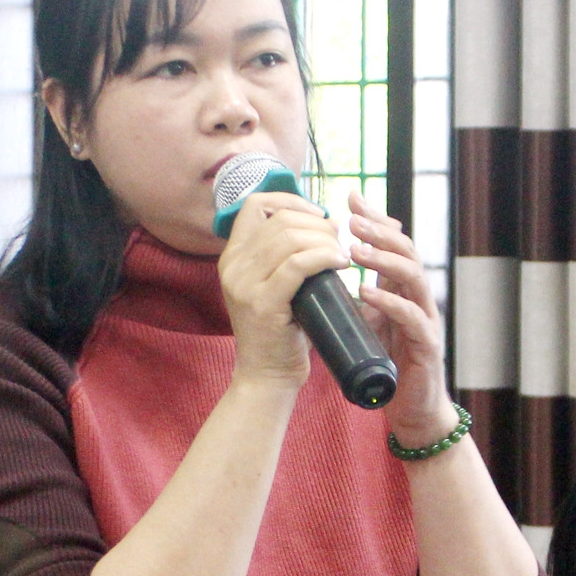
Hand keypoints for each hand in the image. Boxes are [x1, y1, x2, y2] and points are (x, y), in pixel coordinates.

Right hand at [218, 189, 345, 386]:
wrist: (267, 375)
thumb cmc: (281, 330)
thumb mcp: (275, 284)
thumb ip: (285, 254)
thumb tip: (327, 221)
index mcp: (232, 256)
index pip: (256, 204)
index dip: (292, 200)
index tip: (319, 216)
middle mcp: (232, 265)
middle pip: (281, 219)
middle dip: (318, 224)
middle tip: (339, 240)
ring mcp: (244, 284)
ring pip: (291, 238)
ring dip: (325, 240)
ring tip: (342, 254)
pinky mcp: (262, 303)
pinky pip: (298, 264)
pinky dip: (325, 257)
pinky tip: (340, 263)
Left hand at [346, 191, 454, 444]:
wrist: (410, 406)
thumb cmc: (387, 361)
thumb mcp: (364, 321)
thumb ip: (349, 296)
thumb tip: (312, 271)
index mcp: (401, 288)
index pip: (392, 243)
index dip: (375, 219)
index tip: (351, 197)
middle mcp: (417, 296)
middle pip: (406, 250)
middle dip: (379, 231)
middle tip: (352, 219)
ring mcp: (425, 318)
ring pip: (413, 276)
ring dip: (384, 259)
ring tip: (356, 249)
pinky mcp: (427, 344)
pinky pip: (412, 316)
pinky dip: (390, 301)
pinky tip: (368, 292)